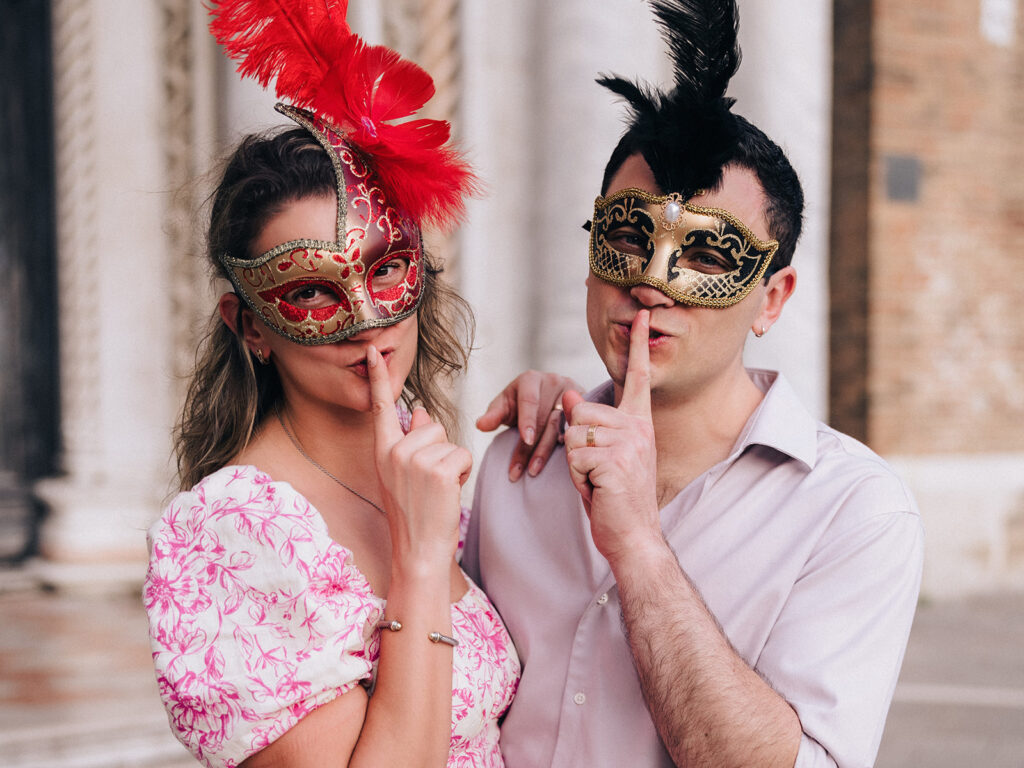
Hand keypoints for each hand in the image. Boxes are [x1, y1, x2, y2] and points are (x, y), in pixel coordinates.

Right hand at [368, 345, 470, 563]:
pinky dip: (463, 473)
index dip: (378, 377)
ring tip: (437, 490)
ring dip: (453, 464)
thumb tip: (421, 410)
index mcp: (382, 451)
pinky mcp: (438, 470)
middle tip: (430, 483)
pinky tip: (448, 493)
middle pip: (433, 424)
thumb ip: (410, 442)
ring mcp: (415, 460)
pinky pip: (463, 455)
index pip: (381, 407)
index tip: (373, 349)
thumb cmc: (414, 514)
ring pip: (450, 441)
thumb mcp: (402, 475)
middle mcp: (394, 451)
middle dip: (441, 449)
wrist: (418, 551)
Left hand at [476, 370, 583, 480]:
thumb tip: (480, 424)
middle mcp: (553, 382)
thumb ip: (493, 414)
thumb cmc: (519, 402)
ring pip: (561, 427)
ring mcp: (571, 393)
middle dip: (531, 447)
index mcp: (531, 380)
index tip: (526, 439)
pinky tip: (561, 462)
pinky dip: (568, 445)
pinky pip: (578, 429)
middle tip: (520, 471)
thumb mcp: (505, 405)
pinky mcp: (583, 407)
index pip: (530, 401)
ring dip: (546, 452)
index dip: (528, 420)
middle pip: (544, 418)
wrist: (546, 395)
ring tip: (533, 471)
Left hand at [563, 311, 659, 562]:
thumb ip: (588, 425)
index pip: (638, 378)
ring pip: (573, 434)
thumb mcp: (600, 456)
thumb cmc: (615, 499)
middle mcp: (638, 429)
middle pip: (581, 411)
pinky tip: (598, 491)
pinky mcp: (615, 461)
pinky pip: (573, 457)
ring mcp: (629, 445)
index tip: (641, 314)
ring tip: (598, 483)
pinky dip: (576, 479)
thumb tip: (570, 394)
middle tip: (597, 473)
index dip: (638, 346)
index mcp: (639, 424)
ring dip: (575, 464)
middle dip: (575, 444)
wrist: (633, 537)